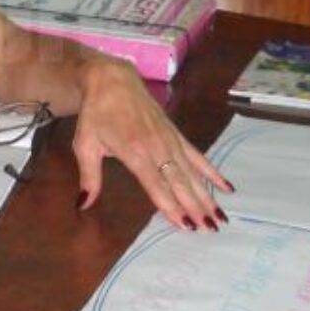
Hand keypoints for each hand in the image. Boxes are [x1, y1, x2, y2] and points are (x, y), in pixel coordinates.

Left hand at [70, 56, 232, 228]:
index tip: (185, 225)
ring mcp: (170, 140)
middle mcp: (157, 147)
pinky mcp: (176, 134)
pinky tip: (226, 187)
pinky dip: (212, 171)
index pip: (156, 185)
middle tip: (210, 229)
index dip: (171, 206)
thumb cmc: (96, 114)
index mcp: (134, 152)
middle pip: (180, 182)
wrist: (113, 80)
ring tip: (220, 217)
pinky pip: (198, 156)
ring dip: (207, 195)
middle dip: (195, 206)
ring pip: (192, 173)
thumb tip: (82, 204)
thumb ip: (89, 177)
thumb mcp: (85, 145)